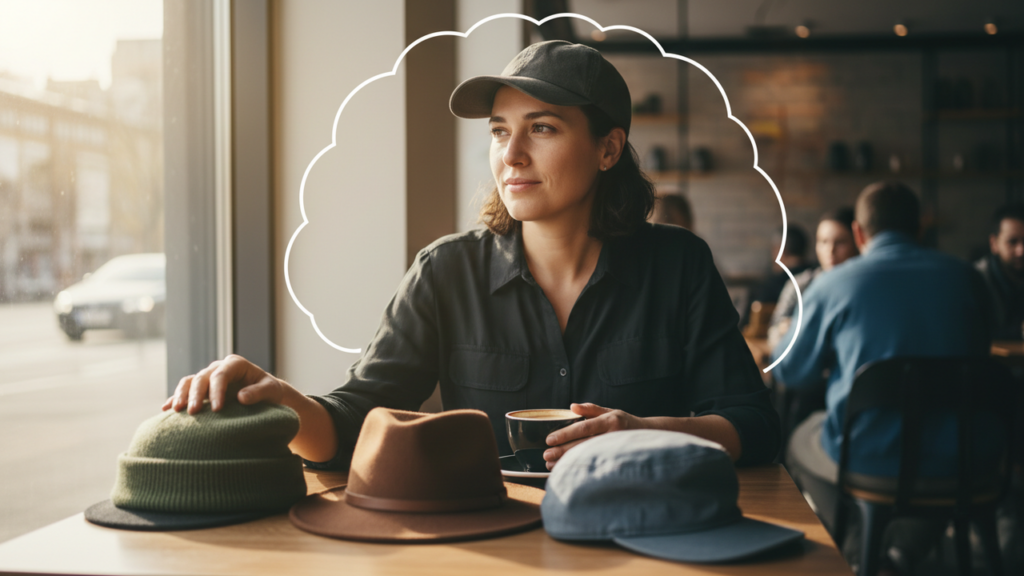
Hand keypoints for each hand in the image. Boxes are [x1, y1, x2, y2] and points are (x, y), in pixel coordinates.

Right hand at [162, 354, 288, 414]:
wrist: (267, 397)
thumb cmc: (271, 393)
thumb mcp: (270, 391)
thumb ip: (258, 392)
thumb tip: (241, 397)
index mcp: (236, 364)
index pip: (221, 374)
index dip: (216, 390)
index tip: (216, 409)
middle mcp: (219, 368)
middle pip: (202, 378)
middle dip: (196, 395)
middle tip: (193, 413)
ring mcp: (209, 378)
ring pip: (189, 382)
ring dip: (181, 395)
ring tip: (177, 411)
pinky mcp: (202, 389)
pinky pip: (185, 390)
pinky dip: (175, 398)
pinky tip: (166, 409)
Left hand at [542, 403, 645, 469]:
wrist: (648, 436)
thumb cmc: (624, 422)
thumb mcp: (610, 411)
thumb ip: (590, 409)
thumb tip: (572, 406)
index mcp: (610, 421)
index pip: (583, 428)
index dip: (565, 434)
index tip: (549, 440)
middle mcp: (613, 435)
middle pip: (583, 444)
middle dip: (562, 451)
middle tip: (546, 455)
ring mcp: (615, 449)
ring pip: (587, 457)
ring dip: (568, 462)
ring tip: (551, 465)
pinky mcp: (616, 461)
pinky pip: (594, 465)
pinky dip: (579, 468)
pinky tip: (567, 470)